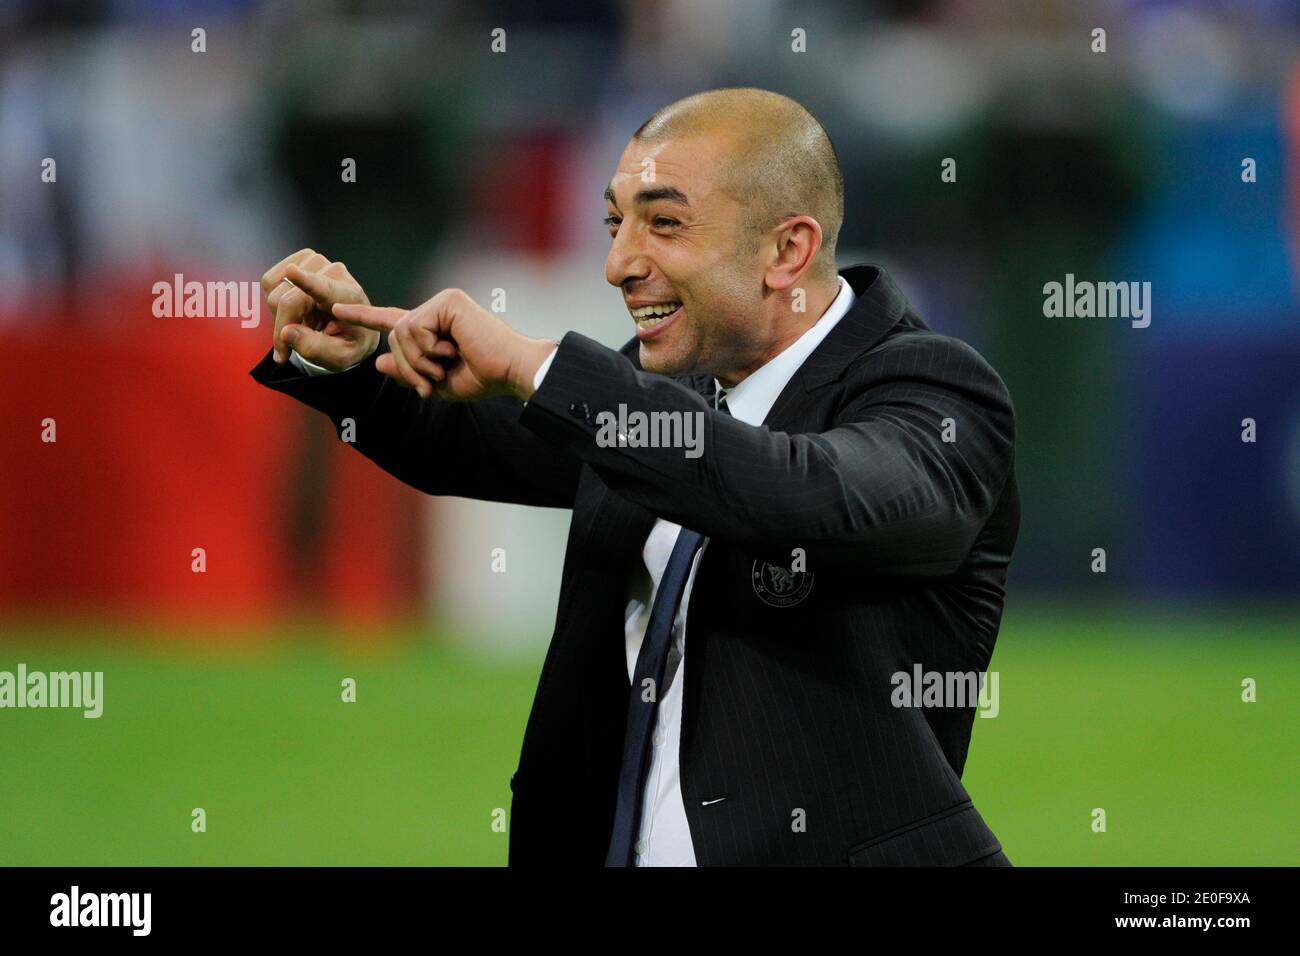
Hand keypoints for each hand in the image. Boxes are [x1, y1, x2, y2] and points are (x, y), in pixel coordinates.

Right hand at [260, 248, 379, 370]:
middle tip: (290, 345)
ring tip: (301, 323)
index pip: (324, 288)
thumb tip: (286, 333)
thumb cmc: (349, 341)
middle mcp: (333, 273)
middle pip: (287, 300)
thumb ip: (315, 348)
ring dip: (280, 313)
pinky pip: (270, 281)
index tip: (292, 272)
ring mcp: (315, 263)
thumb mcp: (340, 356)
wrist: (355, 327)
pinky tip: (296, 310)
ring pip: (274, 289)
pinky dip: (276, 301)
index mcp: (349, 298)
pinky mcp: (300, 260)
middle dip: (283, 326)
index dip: (305, 280)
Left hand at [333, 288, 555, 401]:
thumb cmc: (484, 378)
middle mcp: (436, 309)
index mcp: (434, 327)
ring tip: (446, 364)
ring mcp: (442, 302)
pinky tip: (452, 350)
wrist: (512, 370)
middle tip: (433, 380)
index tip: (335, 309)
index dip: (363, 316)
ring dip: (420, 360)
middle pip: (394, 336)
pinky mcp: (448, 301)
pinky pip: (415, 327)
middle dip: (409, 366)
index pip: (392, 320)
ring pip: (402, 333)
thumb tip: (379, 362)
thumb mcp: (438, 383)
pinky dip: (429, 348)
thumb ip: (408, 373)